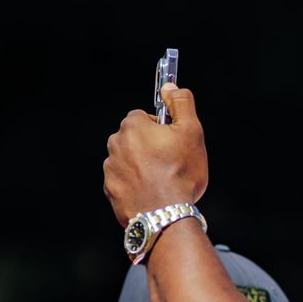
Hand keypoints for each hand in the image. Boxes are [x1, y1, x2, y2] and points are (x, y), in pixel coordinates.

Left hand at [103, 83, 208, 225]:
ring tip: (164, 180)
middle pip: (136, 138)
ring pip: (130, 159)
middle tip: (172, 161)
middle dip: (151, 146)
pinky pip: (125, 180)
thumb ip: (181, 103)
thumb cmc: (180, 173)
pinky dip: (137, 184)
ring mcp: (111, 170)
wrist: (164, 215)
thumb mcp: (191, 131)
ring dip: (143, 165)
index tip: (174, 140)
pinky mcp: (111, 191)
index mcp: (132, 126)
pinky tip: (154, 192)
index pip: (145, 116)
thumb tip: (171, 86)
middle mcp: (115, 145)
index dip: (162, 127)